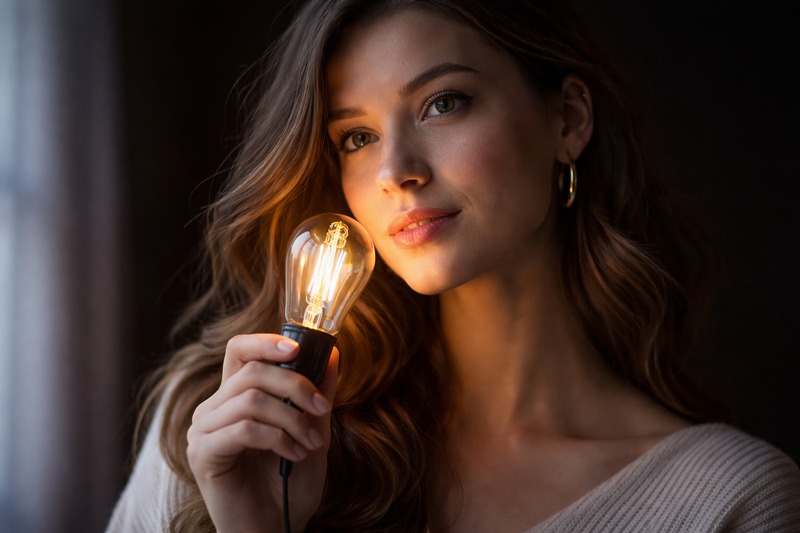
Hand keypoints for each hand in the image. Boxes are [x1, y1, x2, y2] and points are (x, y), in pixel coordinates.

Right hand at [187, 334, 337, 531]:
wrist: (275, 528)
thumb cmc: (288, 484)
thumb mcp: (313, 430)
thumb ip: (317, 393)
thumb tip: (331, 353)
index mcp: (234, 397)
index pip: (239, 351)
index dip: (265, 342)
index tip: (297, 349)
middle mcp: (213, 409)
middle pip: (252, 371)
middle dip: (295, 386)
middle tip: (322, 410)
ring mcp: (203, 431)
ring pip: (251, 399)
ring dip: (291, 419)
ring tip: (310, 444)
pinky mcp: (203, 454)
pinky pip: (244, 429)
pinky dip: (277, 438)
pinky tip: (293, 455)